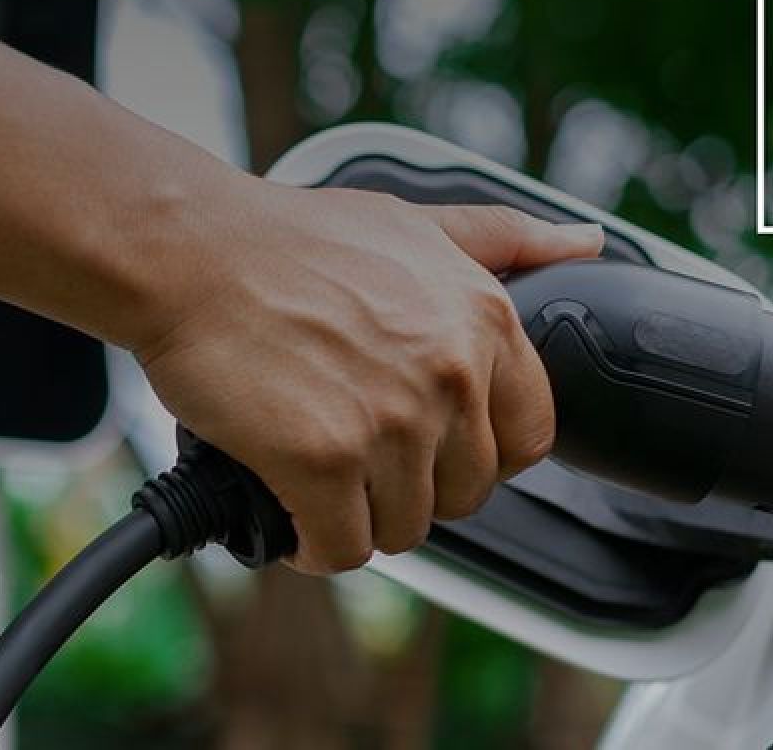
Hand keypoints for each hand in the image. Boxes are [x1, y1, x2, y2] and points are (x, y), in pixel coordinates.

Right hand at [125, 182, 603, 574]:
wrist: (190, 252)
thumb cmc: (287, 239)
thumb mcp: (412, 222)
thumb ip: (502, 239)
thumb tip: (583, 244)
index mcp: (483, 321)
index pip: (529, 437)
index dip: (478, 454)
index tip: (434, 448)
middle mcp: (450, 375)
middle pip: (464, 493)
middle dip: (412, 486)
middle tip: (356, 455)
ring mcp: (390, 423)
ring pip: (404, 529)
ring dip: (358, 516)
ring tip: (316, 478)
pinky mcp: (324, 462)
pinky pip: (342, 549)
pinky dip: (313, 544)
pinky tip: (288, 509)